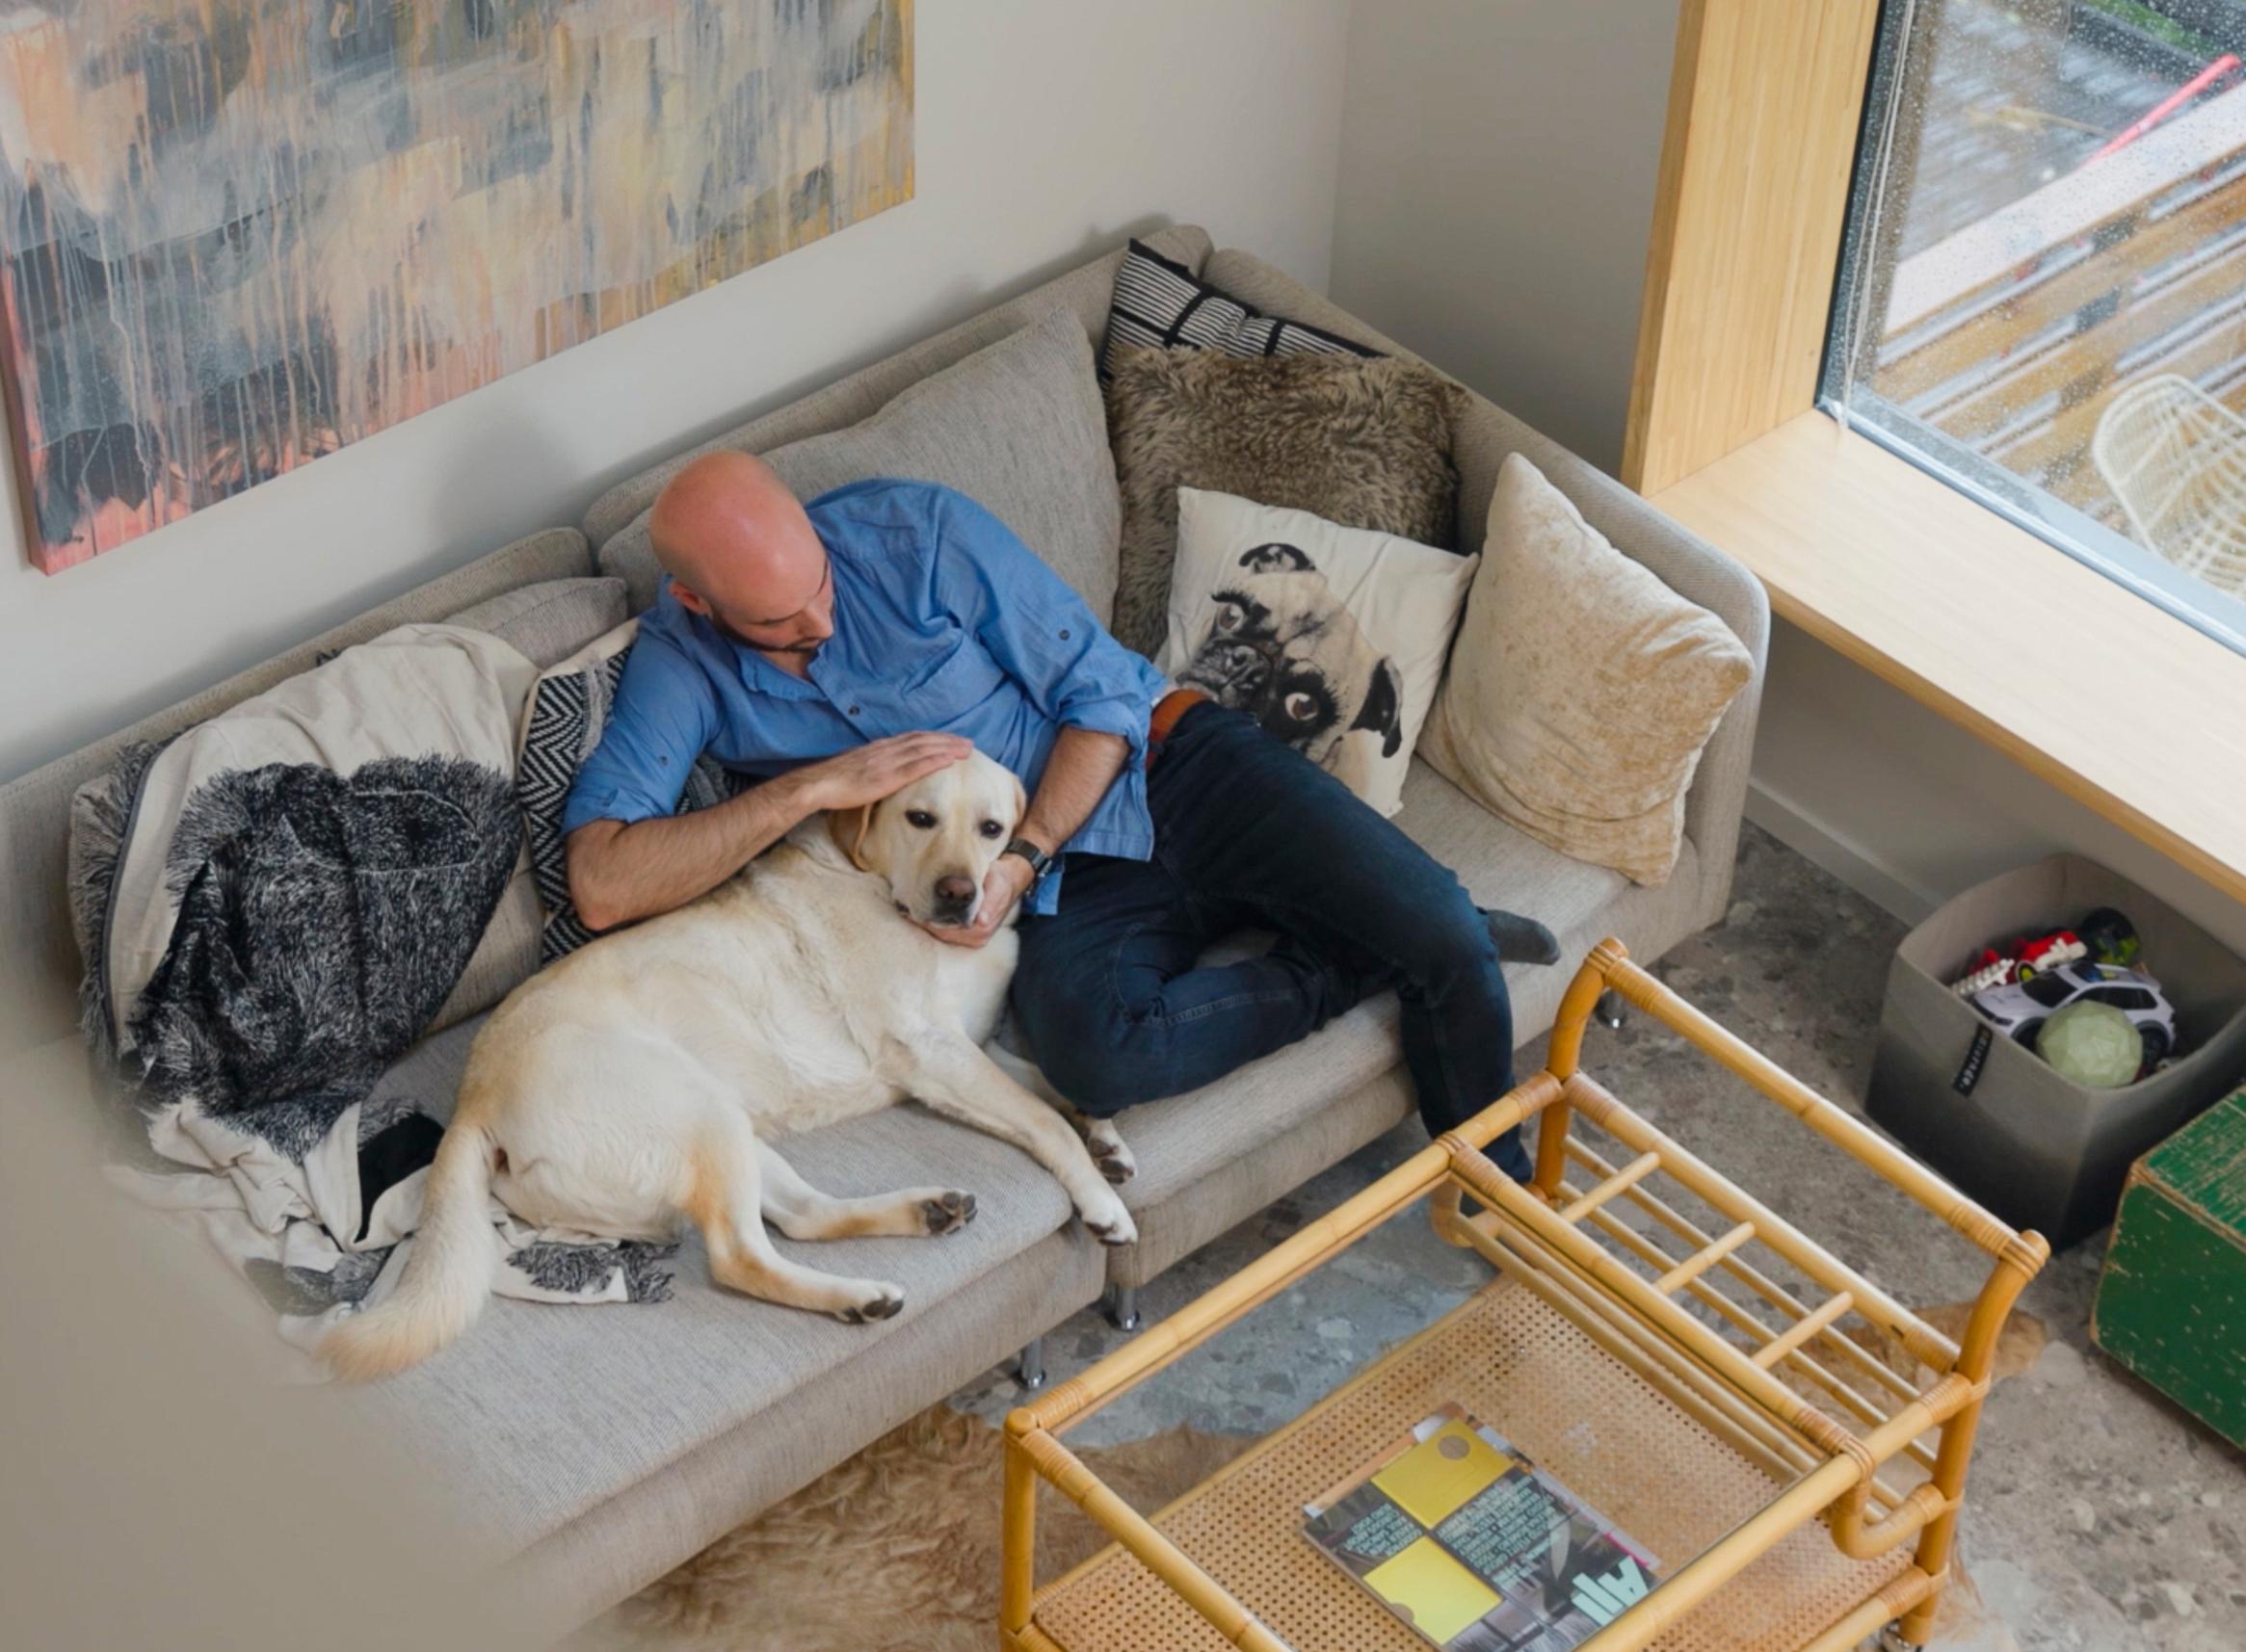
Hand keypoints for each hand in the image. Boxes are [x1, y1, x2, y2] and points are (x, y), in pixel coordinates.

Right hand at [792, 731, 971, 812]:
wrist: (819, 784)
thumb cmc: (834, 781)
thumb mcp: (857, 767)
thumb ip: (873, 766)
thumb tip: (883, 772)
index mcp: (879, 748)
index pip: (912, 738)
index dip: (933, 737)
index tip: (950, 739)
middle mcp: (886, 750)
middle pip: (922, 740)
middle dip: (946, 740)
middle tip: (968, 742)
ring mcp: (887, 762)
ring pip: (923, 750)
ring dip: (947, 748)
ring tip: (966, 749)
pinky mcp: (887, 777)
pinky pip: (915, 767)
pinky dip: (934, 761)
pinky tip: (949, 760)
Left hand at [919, 850, 1034, 948]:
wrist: (1010, 881)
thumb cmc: (1000, 881)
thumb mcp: (997, 885)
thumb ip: (990, 902)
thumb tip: (981, 920)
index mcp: (981, 929)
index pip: (945, 930)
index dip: (927, 921)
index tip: (910, 911)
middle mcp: (976, 938)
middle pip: (942, 934)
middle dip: (924, 923)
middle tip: (904, 910)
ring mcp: (972, 938)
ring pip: (942, 934)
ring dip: (927, 923)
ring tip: (909, 911)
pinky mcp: (969, 934)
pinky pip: (946, 931)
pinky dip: (934, 923)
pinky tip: (922, 914)